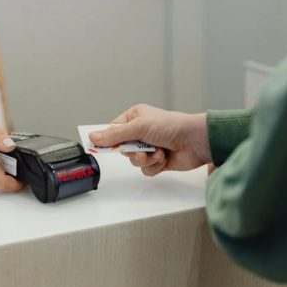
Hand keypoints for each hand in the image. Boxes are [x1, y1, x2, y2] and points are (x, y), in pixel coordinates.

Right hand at [89, 104, 210, 176]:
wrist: (194, 141)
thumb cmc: (169, 126)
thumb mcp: (138, 127)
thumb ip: (115, 135)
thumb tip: (93, 137)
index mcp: (135, 117)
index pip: (114, 130)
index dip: (108, 139)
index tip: (99, 147)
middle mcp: (141, 132)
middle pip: (123, 148)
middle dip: (133, 152)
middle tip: (141, 149)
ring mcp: (150, 147)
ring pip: (134, 160)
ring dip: (145, 159)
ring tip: (157, 153)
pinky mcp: (158, 161)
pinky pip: (146, 169)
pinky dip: (154, 166)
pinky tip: (163, 159)